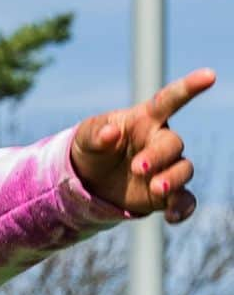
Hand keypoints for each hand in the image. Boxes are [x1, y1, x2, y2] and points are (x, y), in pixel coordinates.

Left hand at [70, 68, 214, 222]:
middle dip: (159, 155)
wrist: (89, 180)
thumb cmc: (92, 147)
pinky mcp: (166, 193)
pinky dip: (182, 209)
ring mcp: (166, 167)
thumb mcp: (85, 137)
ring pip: (184, 169)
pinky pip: (184, 200)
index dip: (189, 87)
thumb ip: (95, 133)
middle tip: (137, 168)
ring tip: (155, 188)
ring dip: (173, 179)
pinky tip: (171, 218)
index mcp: (145, 119)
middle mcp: (161, 141)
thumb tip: (110, 133)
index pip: (169, 100)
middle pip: (173, 143)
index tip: (209, 76)